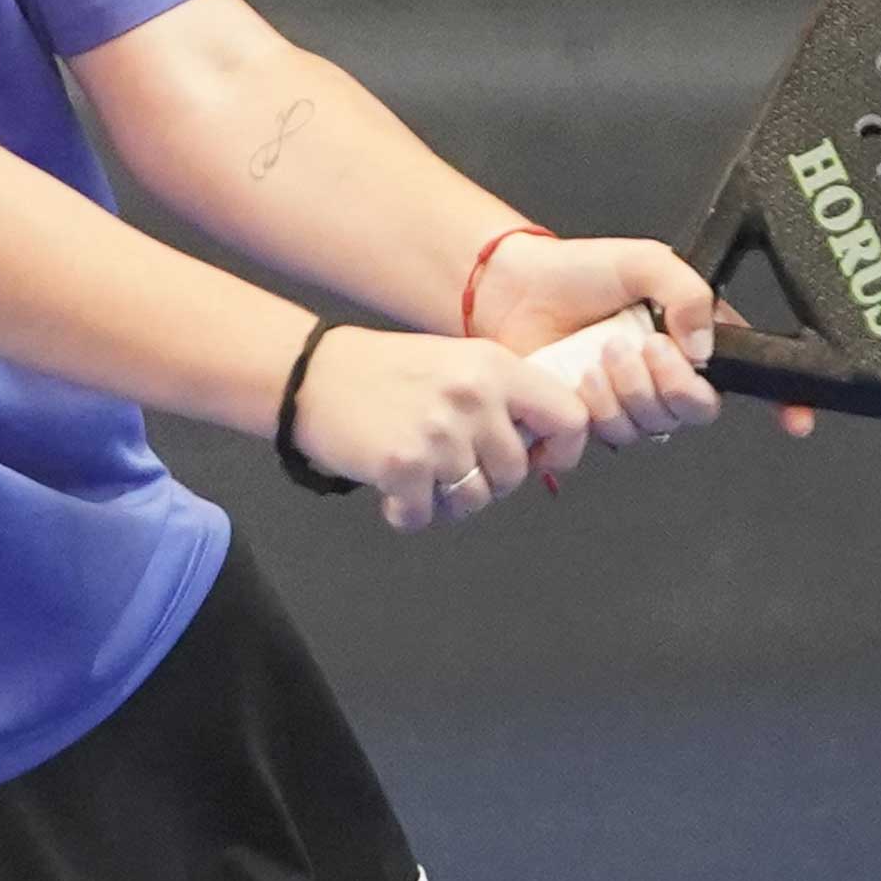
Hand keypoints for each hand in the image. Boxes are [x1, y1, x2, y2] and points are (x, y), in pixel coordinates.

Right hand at [291, 326, 595, 532]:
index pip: (570, 417)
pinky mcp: (403, 464)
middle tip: (450, 468)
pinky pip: (425, 516)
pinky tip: (390, 492)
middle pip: (515, 473)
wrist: (311, 374)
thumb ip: (502, 398)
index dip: (561, 450)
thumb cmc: (385, 375)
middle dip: (486, 482)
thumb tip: (544, 449)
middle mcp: (474, 396)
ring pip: (474, 501)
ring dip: (447, 502)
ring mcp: (439, 431)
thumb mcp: (458, 364)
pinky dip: (407, 514)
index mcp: (496, 367)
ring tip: (420, 478)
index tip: (537, 459)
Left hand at [469, 228, 815, 443]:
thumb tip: (701, 345)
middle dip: (668, 384)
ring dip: (625, 392)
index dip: (779, 402)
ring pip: (651, 427)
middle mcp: (665, 377)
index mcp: (692, 338)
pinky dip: (593, 411)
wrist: (513, 291)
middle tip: (640, 347)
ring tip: (599, 354)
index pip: (748, 377)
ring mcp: (628, 402)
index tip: (794, 419)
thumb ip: (687, 292)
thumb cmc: (575, 271)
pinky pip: (607, 439)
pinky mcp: (590, 423)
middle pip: (694, 411)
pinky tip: (578, 379)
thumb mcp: (644, 261)